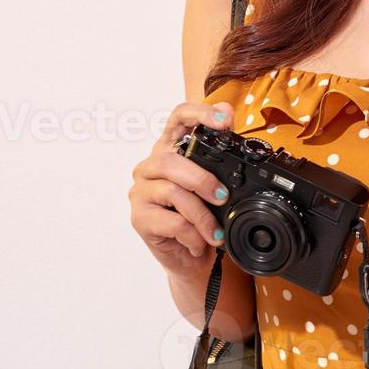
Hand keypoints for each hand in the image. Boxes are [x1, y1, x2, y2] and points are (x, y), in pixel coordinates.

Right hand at [128, 100, 235, 279]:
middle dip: (202, 180)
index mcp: (170, 149)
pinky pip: (172, 222)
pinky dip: (193, 235)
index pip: (178, 118)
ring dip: (202, 215)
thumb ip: (219, 153)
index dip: (200, 113)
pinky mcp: (139, 219)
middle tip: (223, 196)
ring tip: (215, 231)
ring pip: (172, 192)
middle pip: (170, 161)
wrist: (192, 257)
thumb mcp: (215, 184)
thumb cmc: (202, 215)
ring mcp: (141, 192)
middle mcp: (150, 167)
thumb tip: (229, 112)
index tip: (224, 120)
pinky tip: (199, 242)